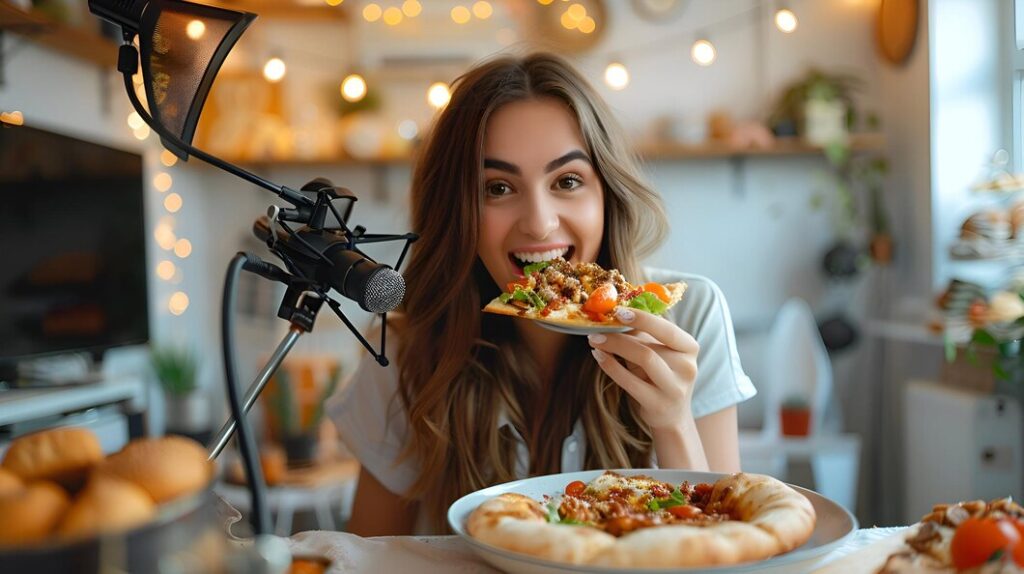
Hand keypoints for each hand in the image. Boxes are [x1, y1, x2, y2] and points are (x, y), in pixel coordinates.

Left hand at [587, 307, 699, 431]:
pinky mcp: (658, 404)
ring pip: (643, 359)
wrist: (672, 416)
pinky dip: (611, 366)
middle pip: (649, 346)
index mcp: (690, 348)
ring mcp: (675, 388)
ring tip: (595, 340)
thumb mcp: (659, 354)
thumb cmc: (661, 376)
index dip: (643, 319)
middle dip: (619, 335)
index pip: (667, 330)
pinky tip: (598, 356)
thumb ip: (643, 336)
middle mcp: (688, 367)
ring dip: (614, 347)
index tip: (618, 311)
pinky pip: (629, 381)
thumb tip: (616, 314)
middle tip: (596, 328)